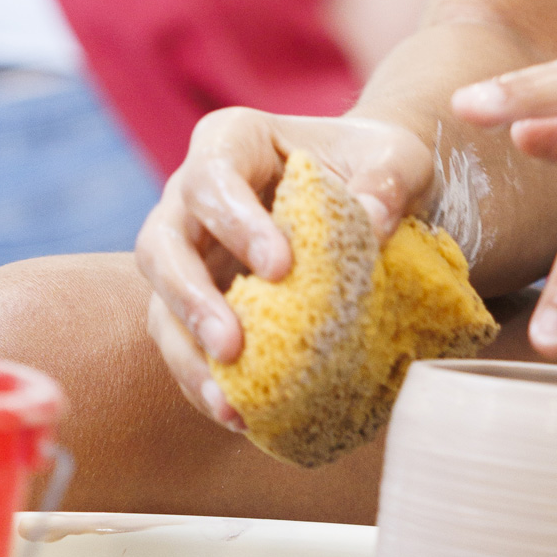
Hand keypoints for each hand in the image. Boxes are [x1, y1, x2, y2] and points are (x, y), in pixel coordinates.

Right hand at [135, 108, 433, 425]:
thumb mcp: (398, 158)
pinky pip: (183, 345)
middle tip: (233, 343)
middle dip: (190, 297)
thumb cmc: (376, 167)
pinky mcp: (197, 304)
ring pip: (159, 303)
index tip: (281, 265)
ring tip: (228, 400)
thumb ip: (388, 179)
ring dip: (187, 354)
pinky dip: (204, 381)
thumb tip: (372, 221)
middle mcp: (194, 195)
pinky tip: (238, 415)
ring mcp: (190, 252)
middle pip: (162, 242)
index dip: (234, 220)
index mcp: (234, 141)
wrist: (369, 194)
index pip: (214, 175)